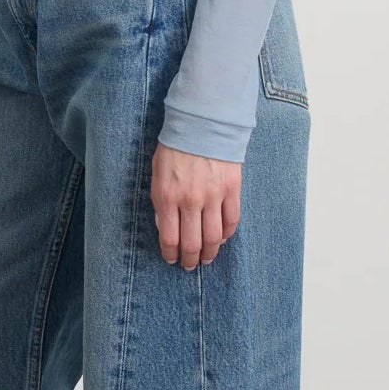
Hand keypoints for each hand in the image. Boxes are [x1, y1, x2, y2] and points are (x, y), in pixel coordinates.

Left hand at [151, 142, 241, 267]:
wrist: (202, 124)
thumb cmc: (175, 147)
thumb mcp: (156, 174)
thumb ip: (160, 202)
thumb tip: (165, 227)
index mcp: (167, 196)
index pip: (169, 238)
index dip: (171, 254)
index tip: (172, 260)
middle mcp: (190, 201)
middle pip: (192, 243)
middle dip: (190, 259)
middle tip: (190, 265)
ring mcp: (213, 196)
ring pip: (214, 237)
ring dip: (210, 252)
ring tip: (207, 258)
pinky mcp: (232, 190)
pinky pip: (232, 221)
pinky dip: (227, 234)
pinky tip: (222, 238)